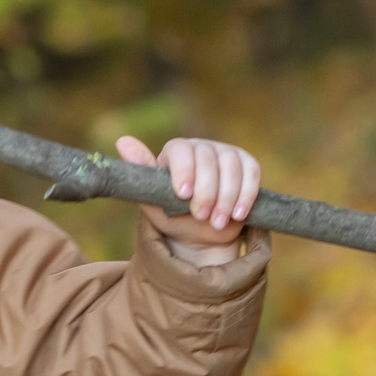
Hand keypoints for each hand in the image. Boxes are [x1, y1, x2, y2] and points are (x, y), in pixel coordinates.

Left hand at [117, 135, 257, 265]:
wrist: (198, 233)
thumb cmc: (172, 214)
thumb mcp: (152, 198)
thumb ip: (141, 172)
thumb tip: (123, 141)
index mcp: (177, 151)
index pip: (181, 150)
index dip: (184, 170)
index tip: (183, 195)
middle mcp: (202, 147)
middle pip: (209, 159)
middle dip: (207, 191)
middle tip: (201, 216)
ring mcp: (226, 154)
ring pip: (232, 167)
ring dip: (227, 197)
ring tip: (218, 222)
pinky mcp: (247, 165)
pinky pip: (252, 173)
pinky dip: (247, 194)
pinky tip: (239, 214)